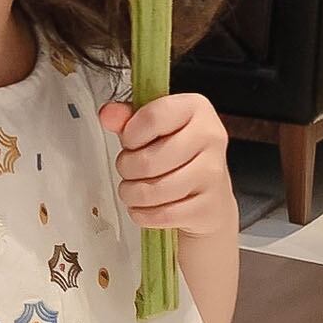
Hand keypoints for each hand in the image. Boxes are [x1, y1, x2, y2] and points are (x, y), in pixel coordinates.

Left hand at [98, 93, 236, 238]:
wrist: (209, 197)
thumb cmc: (177, 157)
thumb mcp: (152, 130)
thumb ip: (127, 119)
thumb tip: (108, 114)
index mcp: (196, 108)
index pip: (153, 116)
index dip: (130, 135)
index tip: (130, 142)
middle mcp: (210, 137)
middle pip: (148, 160)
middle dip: (127, 169)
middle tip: (130, 169)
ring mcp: (213, 173)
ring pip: (153, 190)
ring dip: (132, 194)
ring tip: (135, 189)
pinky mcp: (210, 207)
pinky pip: (163, 215)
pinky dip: (144, 214)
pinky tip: (146, 207)